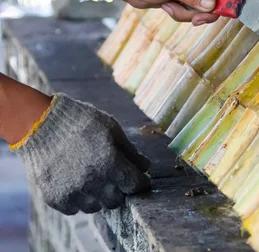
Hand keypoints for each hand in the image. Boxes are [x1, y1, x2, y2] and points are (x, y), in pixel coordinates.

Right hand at [14, 94, 150, 214]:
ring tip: (94, 179)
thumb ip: (130, 151)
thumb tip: (145, 167)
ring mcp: (72, 193)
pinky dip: (79, 199)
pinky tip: (77, 183)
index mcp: (110, 164)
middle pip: (117, 200)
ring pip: (96, 207)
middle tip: (115, 178)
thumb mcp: (112, 129)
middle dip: (120, 190)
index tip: (139, 178)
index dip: (140, 182)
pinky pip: (74, 209)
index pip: (135, 186)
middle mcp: (92, 182)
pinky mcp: (54, 198)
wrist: (41, 124)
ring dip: (99, 196)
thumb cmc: (81, 122)